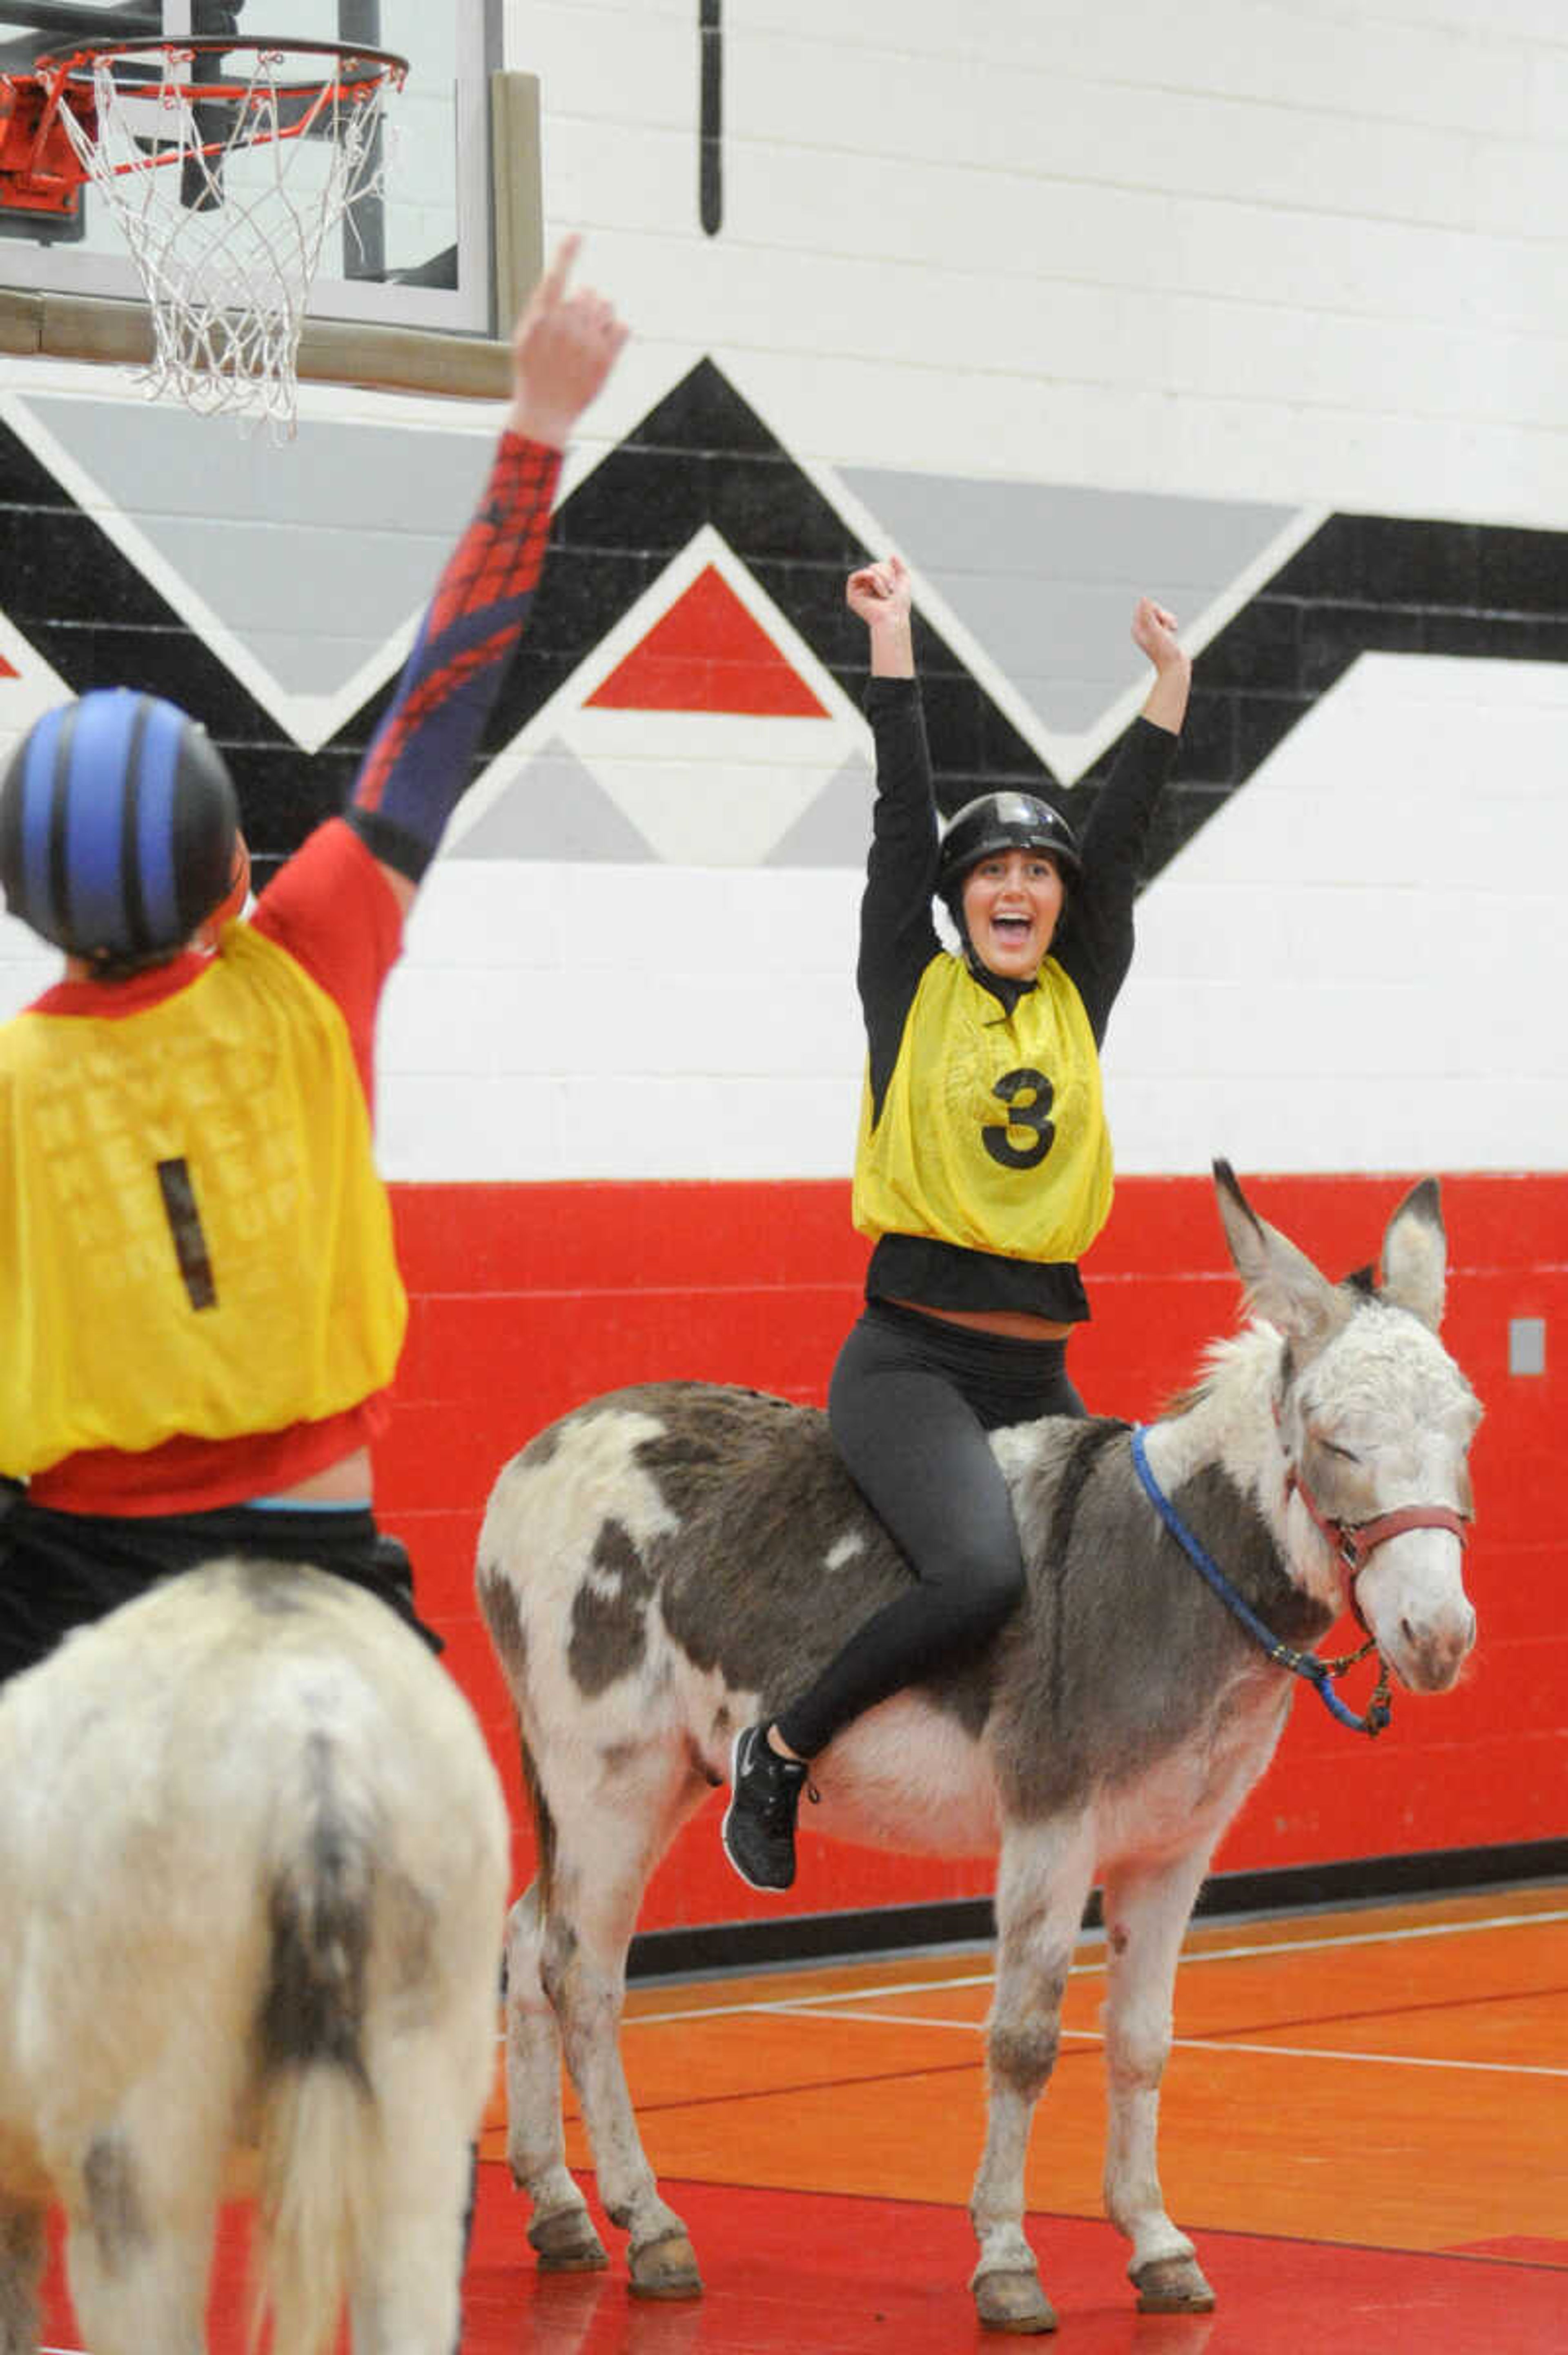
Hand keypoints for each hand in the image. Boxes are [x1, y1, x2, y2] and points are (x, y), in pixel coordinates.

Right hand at [509, 236, 628, 448]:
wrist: (544, 413)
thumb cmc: (533, 374)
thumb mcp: (525, 338)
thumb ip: (542, 308)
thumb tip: (560, 284)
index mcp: (541, 319)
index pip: (556, 276)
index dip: (567, 253)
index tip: (577, 235)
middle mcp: (565, 327)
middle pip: (586, 293)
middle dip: (583, 304)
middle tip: (574, 327)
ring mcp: (587, 343)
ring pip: (605, 307)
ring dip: (599, 315)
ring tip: (587, 337)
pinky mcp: (606, 359)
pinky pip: (622, 327)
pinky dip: (616, 331)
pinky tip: (602, 344)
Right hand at [846, 554, 911, 630]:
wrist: (894, 616)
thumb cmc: (900, 604)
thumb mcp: (903, 580)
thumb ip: (899, 567)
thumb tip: (892, 555)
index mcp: (877, 586)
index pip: (879, 567)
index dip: (888, 570)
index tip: (894, 585)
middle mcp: (867, 589)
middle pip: (873, 567)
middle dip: (885, 574)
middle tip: (890, 590)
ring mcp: (859, 593)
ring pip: (867, 571)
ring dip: (879, 578)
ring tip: (884, 594)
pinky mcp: (852, 598)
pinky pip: (854, 577)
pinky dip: (867, 577)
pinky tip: (874, 586)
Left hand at [1131, 596, 1185, 673]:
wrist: (1174, 667)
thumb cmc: (1165, 651)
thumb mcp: (1155, 630)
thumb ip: (1148, 614)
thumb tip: (1143, 599)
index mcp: (1137, 629)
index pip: (1144, 606)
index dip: (1156, 610)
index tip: (1160, 622)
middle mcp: (1142, 631)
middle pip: (1153, 609)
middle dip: (1164, 615)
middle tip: (1169, 626)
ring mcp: (1151, 633)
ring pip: (1161, 615)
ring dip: (1169, 619)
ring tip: (1172, 629)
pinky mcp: (1161, 635)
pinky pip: (1166, 621)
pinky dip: (1171, 624)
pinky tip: (1173, 632)